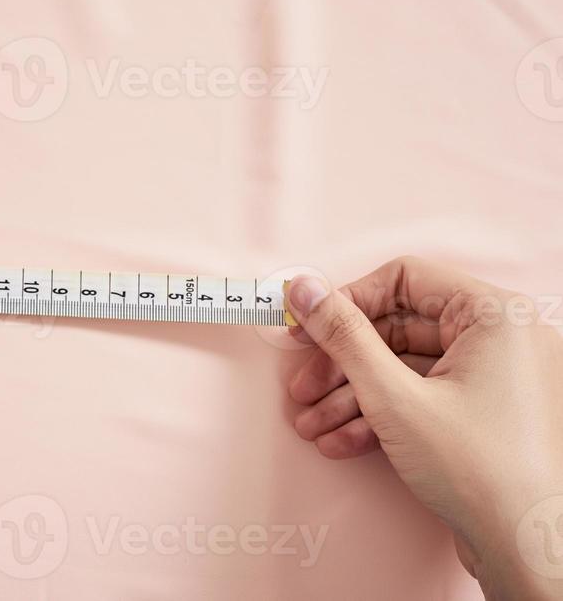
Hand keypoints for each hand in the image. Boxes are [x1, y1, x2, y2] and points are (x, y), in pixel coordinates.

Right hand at [286, 257, 562, 599]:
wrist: (526, 549)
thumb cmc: (481, 472)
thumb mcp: (393, 396)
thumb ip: (343, 335)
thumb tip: (303, 290)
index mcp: (495, 316)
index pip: (404, 279)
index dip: (346, 302)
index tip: (306, 327)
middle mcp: (502, 339)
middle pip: (398, 328)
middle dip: (342, 364)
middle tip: (303, 387)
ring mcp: (496, 377)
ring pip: (405, 367)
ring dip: (352, 396)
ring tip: (313, 424)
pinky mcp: (485, 411)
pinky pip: (424, 394)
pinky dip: (382, 415)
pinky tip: (343, 441)